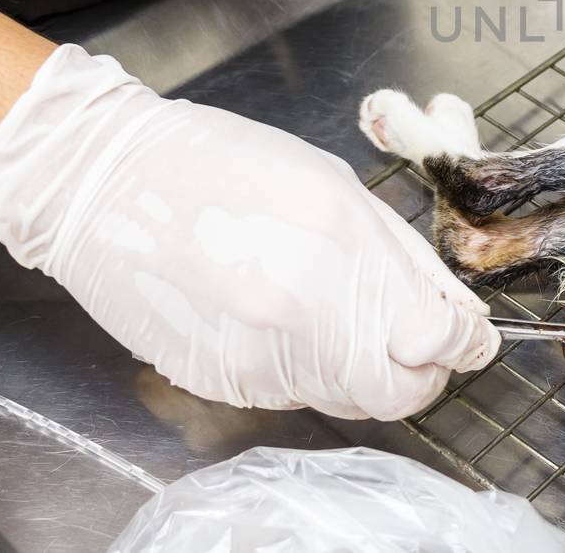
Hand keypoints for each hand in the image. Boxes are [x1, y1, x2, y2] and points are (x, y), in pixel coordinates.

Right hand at [0, 45, 497, 419]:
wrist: (102, 184)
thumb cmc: (218, 165)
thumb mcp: (335, 186)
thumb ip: (401, 257)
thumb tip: (452, 308)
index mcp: (340, 248)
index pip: (436, 340)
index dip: (461, 342)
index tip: (463, 332)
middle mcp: (300, 313)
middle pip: (400, 393)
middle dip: (421, 371)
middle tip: (413, 338)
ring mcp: (256, 355)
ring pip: (347, 399)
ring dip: (364, 369)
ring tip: (336, 313)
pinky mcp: (220, 381)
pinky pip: (293, 393)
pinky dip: (307, 367)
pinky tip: (282, 318)